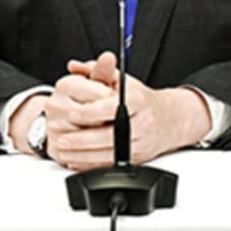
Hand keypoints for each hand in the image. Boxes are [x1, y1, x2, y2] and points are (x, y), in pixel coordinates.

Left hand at [45, 52, 210, 168]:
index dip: (89, 112)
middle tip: (61, 138)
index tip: (71, 113)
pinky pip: (111, 164)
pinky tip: (76, 160)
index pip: (110, 108)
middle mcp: (141, 123)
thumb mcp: (122, 80)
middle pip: (107, 135)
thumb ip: (97, 71)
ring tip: (63, 150)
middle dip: (81, 139)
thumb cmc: (142, 100)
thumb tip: (74, 66)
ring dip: (82, 155)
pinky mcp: (137, 158)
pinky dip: (91, 164)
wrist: (170, 119)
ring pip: (108, 154)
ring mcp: (140, 143)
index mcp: (137, 100)